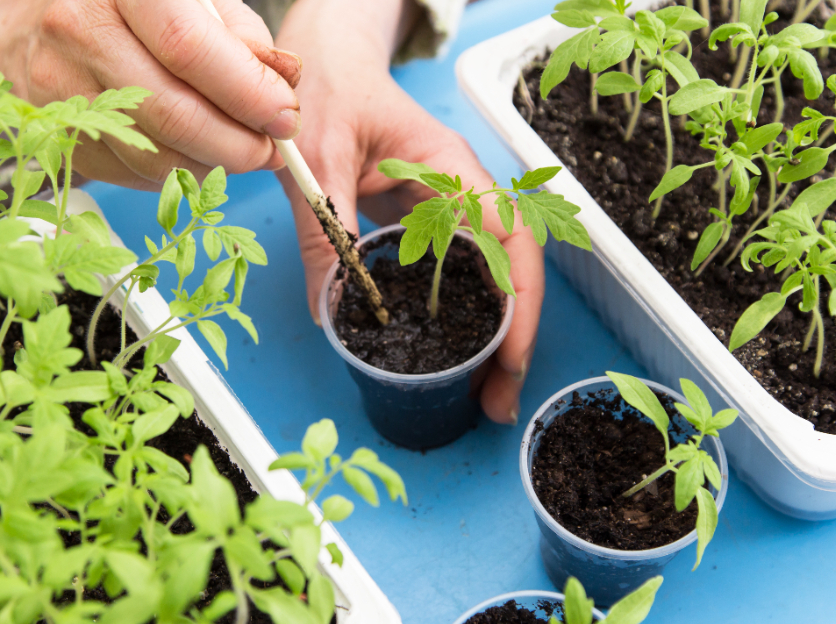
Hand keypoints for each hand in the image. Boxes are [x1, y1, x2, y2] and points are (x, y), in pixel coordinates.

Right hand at [0, 0, 302, 187]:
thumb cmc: (127, 9)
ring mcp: (58, 85)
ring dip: (212, 166)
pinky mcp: (55, 132)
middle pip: (174, 112)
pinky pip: (132, 173)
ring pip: (155, 154)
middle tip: (271, 151)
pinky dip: (177, 174)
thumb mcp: (192, 1)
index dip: (248, 93)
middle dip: (238, 144)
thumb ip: (242, 39)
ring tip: (241, 152)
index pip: (191, 48)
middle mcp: (79, 28)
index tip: (284, 118)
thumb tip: (285, 81)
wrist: (26, 27)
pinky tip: (192, 154)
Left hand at [276, 0, 543, 424]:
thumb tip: (329, 310)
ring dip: (487, 338)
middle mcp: (460, 193)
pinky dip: (453, 320)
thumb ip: (325, 229)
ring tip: (480, 397)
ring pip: (483, 281)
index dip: (519, 304)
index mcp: (453, 169)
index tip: (510, 358)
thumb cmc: (326, 89)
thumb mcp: (316, 158)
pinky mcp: (419, 225)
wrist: (318, 61)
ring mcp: (443, 211)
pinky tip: (445, 357)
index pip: (508, 243)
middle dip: (511, 341)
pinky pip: (448, 278)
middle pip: (508, 273)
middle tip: (495, 405)